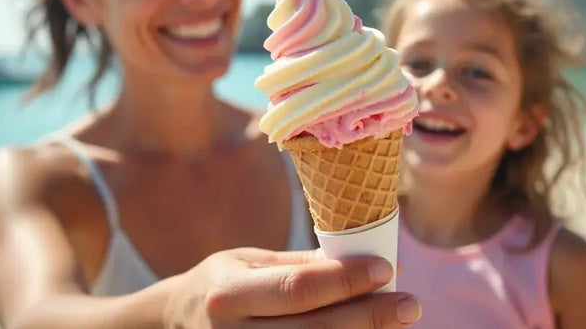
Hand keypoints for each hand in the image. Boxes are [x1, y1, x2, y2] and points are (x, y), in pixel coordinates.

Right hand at [165, 247, 421, 327]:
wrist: (174, 325)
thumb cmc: (223, 285)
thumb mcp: (252, 262)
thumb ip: (306, 265)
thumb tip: (375, 262)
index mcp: (229, 293)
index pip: (296, 289)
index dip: (344, 280)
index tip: (386, 269)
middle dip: (367, 317)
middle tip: (411, 304)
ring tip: (397, 323)